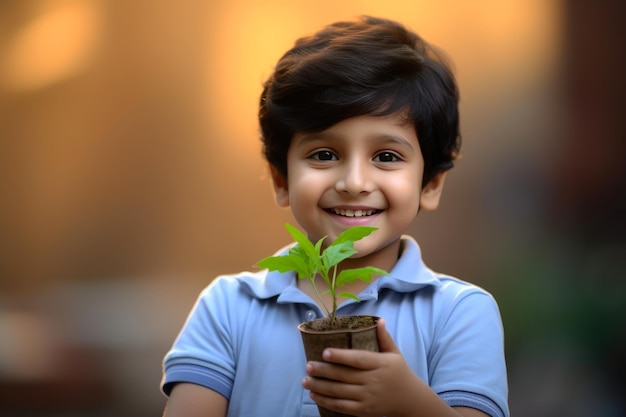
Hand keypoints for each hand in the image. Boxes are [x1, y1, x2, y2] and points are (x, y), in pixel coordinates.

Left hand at [302, 318, 421, 416]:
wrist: (410, 401)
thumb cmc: (400, 373)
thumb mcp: (395, 354)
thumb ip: (385, 338)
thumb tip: (379, 320)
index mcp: (381, 364)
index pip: (358, 359)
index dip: (341, 356)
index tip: (324, 352)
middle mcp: (374, 381)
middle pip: (345, 376)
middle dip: (324, 371)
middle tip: (308, 365)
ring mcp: (368, 397)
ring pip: (340, 392)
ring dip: (320, 387)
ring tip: (305, 380)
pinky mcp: (364, 410)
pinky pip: (342, 407)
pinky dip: (326, 402)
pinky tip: (314, 395)